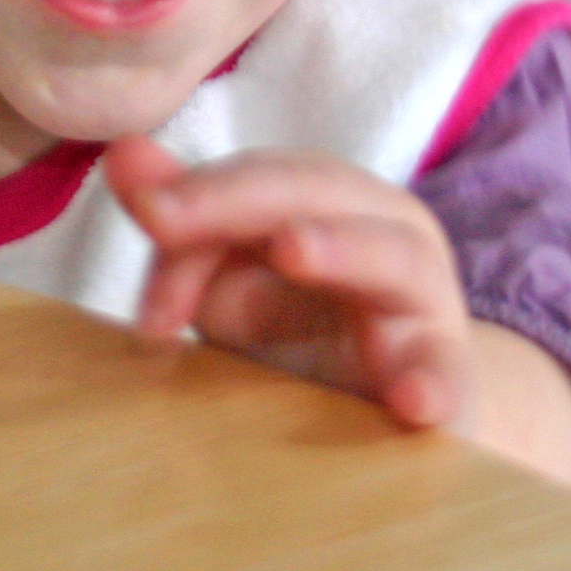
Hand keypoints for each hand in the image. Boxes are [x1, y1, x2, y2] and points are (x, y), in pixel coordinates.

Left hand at [104, 134, 472, 428]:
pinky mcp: (449, 377)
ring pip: (391, 256)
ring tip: (292, 248)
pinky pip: (447, 375)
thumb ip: (179, 224)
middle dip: (235, 200)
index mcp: (327, 198)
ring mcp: (424, 301)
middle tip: (164, 218)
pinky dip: (433, 383)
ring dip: (340, 248)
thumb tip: (121, 153)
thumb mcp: (227, 281)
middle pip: (314, 190)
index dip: (188, 209)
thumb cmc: (297, 335)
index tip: (139, 285)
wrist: (392, 417)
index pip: (250, 180)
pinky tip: (411, 401)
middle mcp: (382, 230)